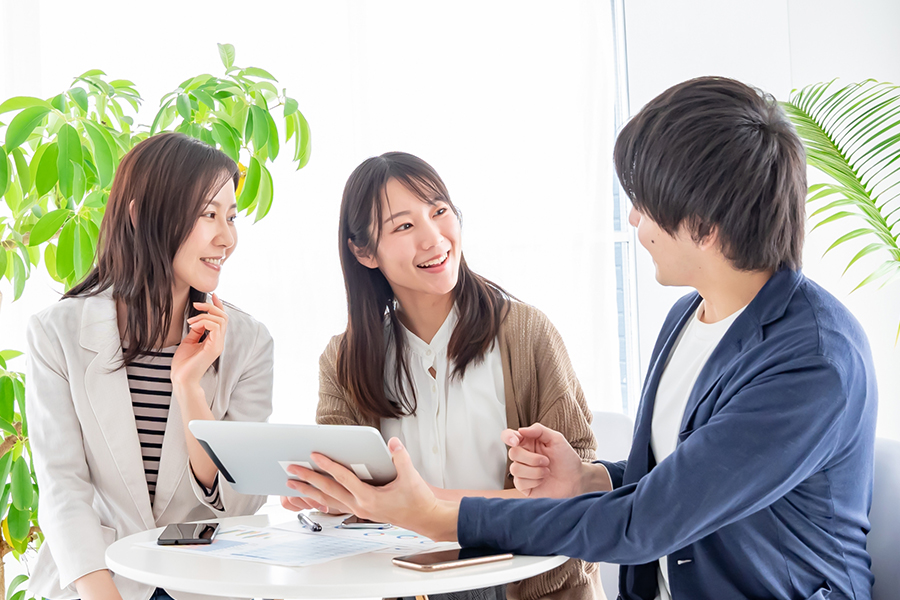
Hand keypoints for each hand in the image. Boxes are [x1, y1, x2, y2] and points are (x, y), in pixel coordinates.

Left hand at [171, 293, 227, 388]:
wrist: (182, 378)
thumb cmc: (184, 363)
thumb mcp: (189, 341)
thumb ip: (196, 331)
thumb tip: (198, 320)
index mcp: (214, 340)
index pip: (221, 319)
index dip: (218, 306)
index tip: (212, 295)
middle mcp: (219, 341)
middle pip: (223, 317)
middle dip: (210, 307)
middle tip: (196, 304)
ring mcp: (218, 345)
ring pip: (220, 320)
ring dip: (204, 315)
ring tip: (191, 321)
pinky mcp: (214, 347)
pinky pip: (215, 327)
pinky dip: (204, 322)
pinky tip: (193, 326)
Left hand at [288, 438, 459, 541]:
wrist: (424, 518)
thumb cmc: (418, 500)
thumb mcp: (410, 476)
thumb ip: (400, 458)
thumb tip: (392, 443)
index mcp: (370, 498)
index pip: (344, 478)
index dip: (328, 465)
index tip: (315, 455)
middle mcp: (361, 506)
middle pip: (329, 491)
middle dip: (309, 480)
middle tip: (292, 470)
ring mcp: (360, 509)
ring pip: (329, 499)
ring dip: (310, 491)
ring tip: (293, 484)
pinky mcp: (362, 510)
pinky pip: (336, 503)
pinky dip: (322, 498)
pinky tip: (312, 494)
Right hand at [503, 423, 584, 497]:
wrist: (576, 479)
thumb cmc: (567, 459)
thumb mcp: (556, 439)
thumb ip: (539, 430)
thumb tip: (521, 430)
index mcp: (528, 442)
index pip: (508, 436)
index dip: (508, 437)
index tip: (516, 441)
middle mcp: (522, 456)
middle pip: (512, 453)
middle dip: (532, 458)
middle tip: (546, 461)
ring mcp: (522, 472)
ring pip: (515, 469)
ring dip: (535, 471)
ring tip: (547, 471)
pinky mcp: (523, 486)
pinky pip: (519, 482)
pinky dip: (534, 481)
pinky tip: (542, 481)